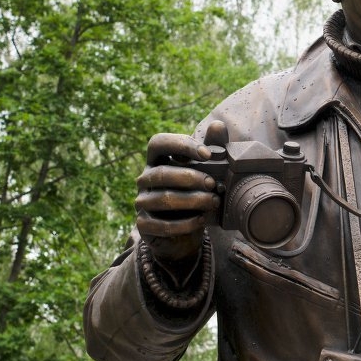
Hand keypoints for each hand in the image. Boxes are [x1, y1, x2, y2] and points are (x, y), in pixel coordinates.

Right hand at [135, 130, 218, 263]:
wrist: (184, 234)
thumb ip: (212, 148)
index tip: (207, 154)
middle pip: (161, 173)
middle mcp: (145, 180)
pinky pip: (162, 224)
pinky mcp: (144, 225)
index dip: (181, 145)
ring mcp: (142, 203)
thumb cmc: (195, 194)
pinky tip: (201, 220)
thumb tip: (218, 125)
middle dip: (190, 177)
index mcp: (157, 161)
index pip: (158, 143)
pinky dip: (184, 223)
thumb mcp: (206, 172)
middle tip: (213, 184)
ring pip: (163, 199)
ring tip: (213, 202)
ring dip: (192, 200)